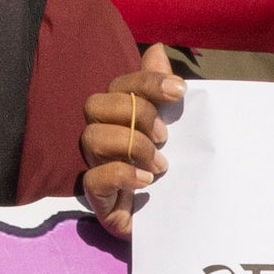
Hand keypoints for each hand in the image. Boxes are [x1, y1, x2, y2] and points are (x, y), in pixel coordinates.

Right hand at [80, 45, 184, 226]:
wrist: (181, 222)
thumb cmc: (176, 172)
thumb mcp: (178, 128)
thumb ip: (164, 91)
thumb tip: (158, 50)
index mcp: (120, 116)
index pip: (120, 85)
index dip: (147, 83)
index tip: (180, 92)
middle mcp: (102, 137)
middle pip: (96, 104)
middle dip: (137, 114)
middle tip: (165, 137)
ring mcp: (96, 166)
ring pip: (92, 137)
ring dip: (132, 145)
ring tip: (160, 165)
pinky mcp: (99, 198)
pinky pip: (94, 179)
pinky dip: (123, 174)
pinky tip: (147, 181)